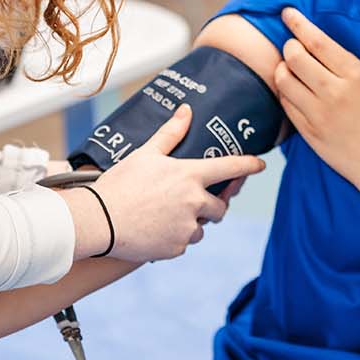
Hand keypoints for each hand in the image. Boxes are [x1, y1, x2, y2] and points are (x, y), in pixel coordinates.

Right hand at [89, 104, 264, 261]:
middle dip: (212, 205)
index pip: (230, 168)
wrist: (99, 221)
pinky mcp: (177, 249)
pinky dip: (174, 238)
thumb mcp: (146, 154)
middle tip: (192, 202)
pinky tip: (155, 230)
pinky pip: (183, 243)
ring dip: (191, 223)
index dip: (248, 165)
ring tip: (164, 216)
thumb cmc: (120, 183)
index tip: (261, 165)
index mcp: (190, 176)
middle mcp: (195, 203)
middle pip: (220, 207)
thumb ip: (171, 133)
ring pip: (201, 227)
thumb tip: (186, 110)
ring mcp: (187, 228)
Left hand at [275, 7, 359, 192]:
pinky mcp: (309, 133)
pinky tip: (293, 91)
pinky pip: (285, 104)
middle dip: (289, 47)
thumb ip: (345, 65)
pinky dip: (285, 92)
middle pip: (294, 57)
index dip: (298, 23)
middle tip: (293, 48)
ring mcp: (319, 114)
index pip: (317, 41)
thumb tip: (314, 44)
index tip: (288, 13)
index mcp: (356, 75)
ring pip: (283, 80)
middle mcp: (335, 93)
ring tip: (290, 70)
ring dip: (282, 69)